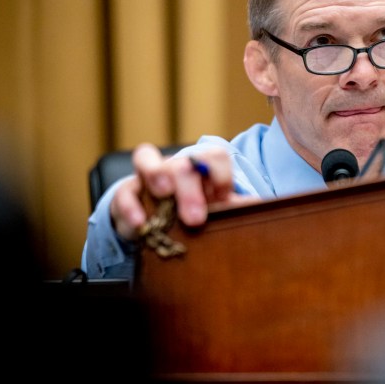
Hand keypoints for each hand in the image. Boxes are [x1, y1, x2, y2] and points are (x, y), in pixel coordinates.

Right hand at [110, 143, 255, 240]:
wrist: (157, 228)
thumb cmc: (193, 214)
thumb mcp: (215, 213)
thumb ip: (234, 209)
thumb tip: (259, 207)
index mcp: (201, 168)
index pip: (214, 156)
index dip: (220, 174)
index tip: (223, 198)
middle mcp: (174, 166)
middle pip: (183, 162)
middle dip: (190, 189)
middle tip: (195, 219)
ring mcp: (148, 177)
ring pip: (146, 158)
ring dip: (156, 174)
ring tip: (164, 193)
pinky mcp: (126, 193)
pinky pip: (125, 191)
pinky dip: (131, 206)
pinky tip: (140, 223)